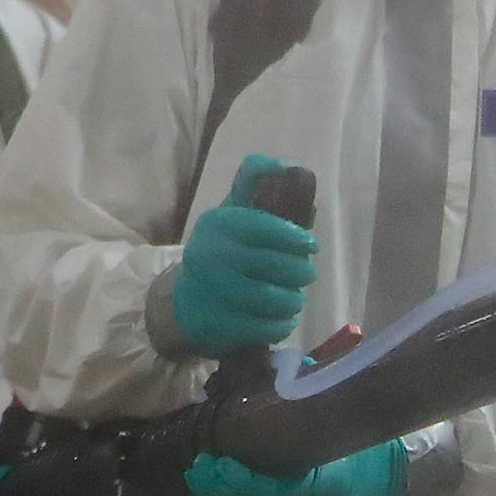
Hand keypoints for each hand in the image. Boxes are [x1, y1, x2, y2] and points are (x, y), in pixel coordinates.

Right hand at [168, 153, 319, 353]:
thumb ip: (257, 189)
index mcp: (218, 224)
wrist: (185, 302)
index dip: (293, 236)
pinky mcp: (220, 323)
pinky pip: (266, 326)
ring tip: (293, 298)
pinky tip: (282, 319)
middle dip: (300, 272)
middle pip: (275, 264)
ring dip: (293, 300)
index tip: (309, 244)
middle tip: (304, 275)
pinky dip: (282, 324)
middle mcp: (211, 254)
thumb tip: (289, 169)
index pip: (263, 226)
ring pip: (274, 298)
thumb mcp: (233, 215)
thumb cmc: (221, 251)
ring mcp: (214, 290)